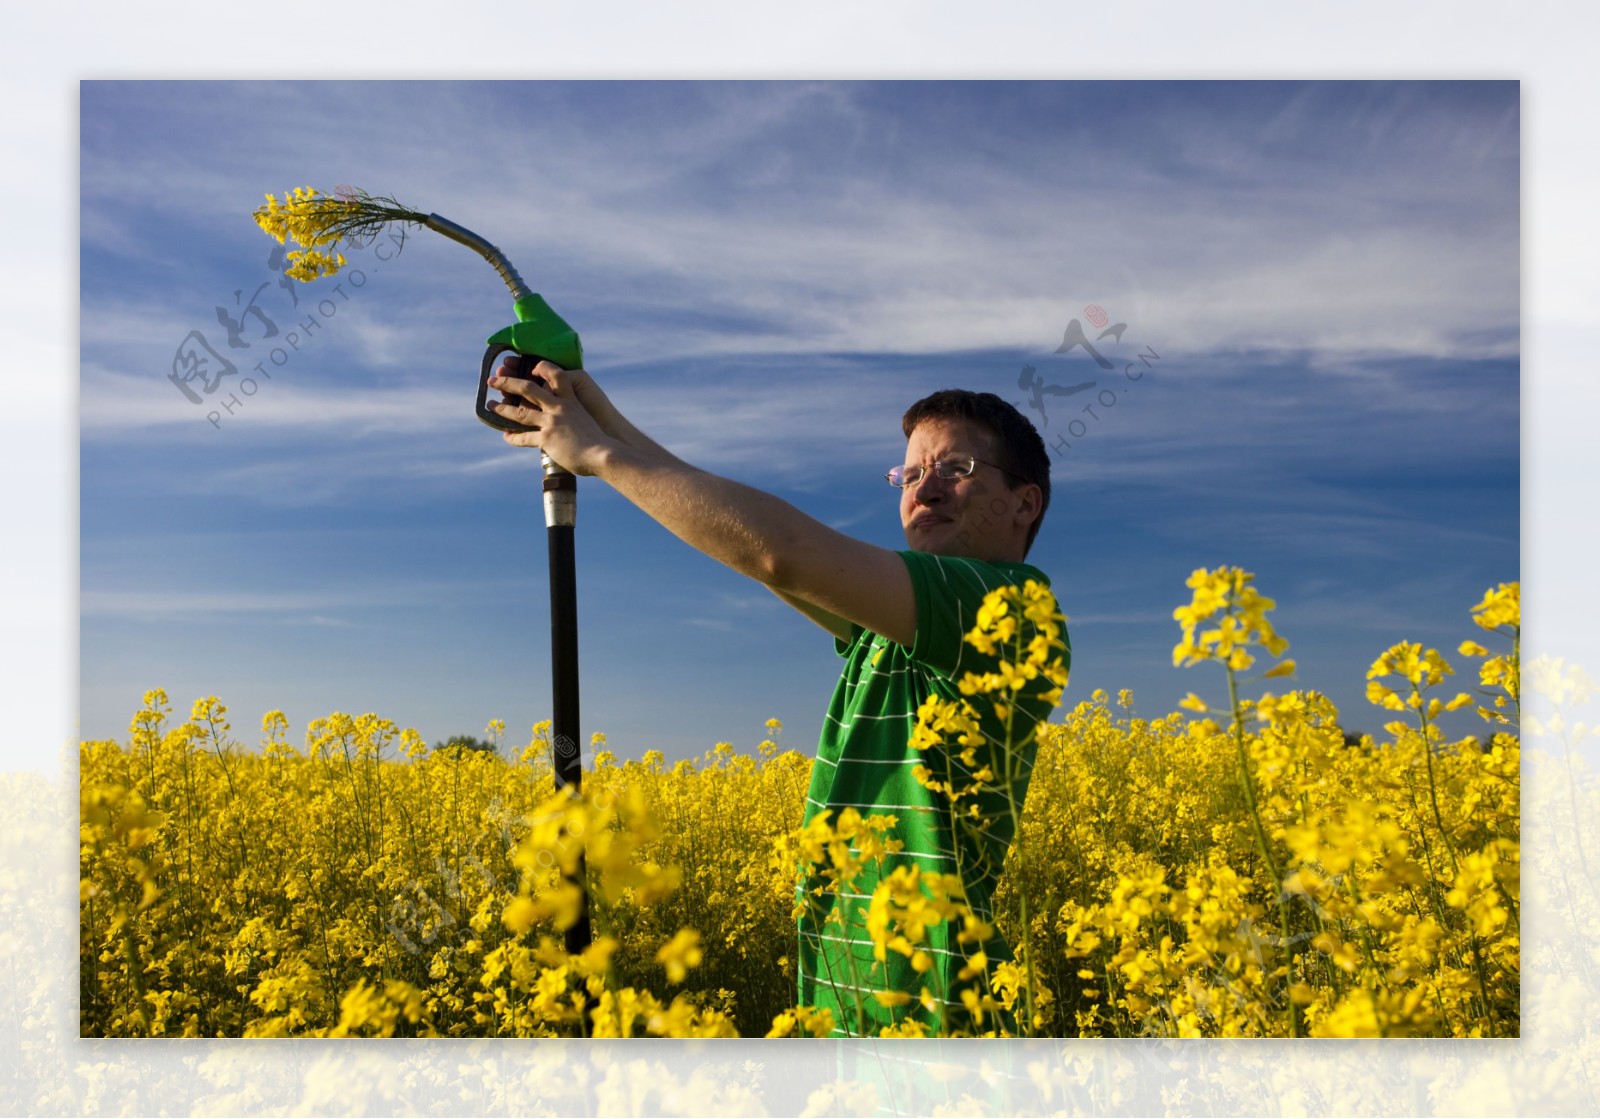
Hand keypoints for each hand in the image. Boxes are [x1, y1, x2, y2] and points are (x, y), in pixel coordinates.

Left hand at [486, 359, 616, 474]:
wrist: (604, 454)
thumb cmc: (600, 442)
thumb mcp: (587, 421)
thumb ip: (574, 419)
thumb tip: (568, 424)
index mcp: (571, 401)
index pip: (556, 375)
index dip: (542, 368)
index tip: (531, 367)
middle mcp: (559, 408)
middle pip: (528, 388)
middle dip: (508, 382)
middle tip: (494, 380)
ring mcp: (551, 422)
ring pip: (520, 411)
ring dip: (502, 408)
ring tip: (490, 405)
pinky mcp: (547, 438)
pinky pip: (524, 436)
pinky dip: (513, 436)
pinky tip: (506, 436)